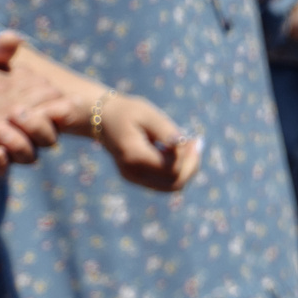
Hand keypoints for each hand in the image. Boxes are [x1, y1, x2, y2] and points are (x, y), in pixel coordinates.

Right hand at [87, 90, 201, 191]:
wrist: (101, 118)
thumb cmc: (126, 111)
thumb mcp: (147, 114)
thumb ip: (165, 130)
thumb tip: (182, 143)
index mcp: (133, 156)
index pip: (171, 169)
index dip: (188, 157)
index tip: (193, 138)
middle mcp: (133, 172)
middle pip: (174, 184)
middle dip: (191, 166)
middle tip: (196, 143)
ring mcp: (134, 178)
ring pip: (172, 186)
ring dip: (187, 169)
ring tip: (190, 146)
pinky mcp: (138, 178)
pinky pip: (166, 182)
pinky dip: (178, 169)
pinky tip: (180, 150)